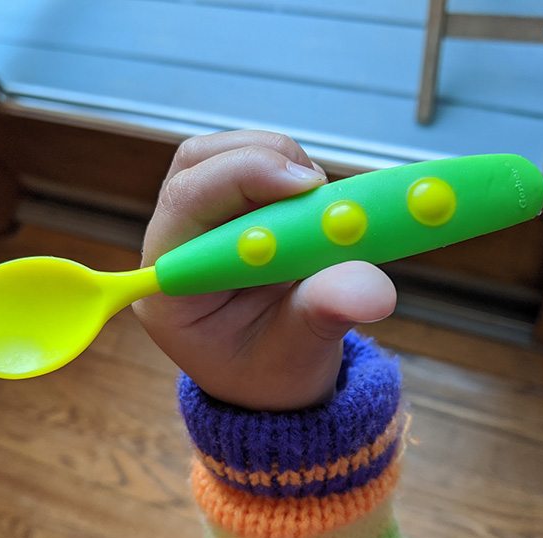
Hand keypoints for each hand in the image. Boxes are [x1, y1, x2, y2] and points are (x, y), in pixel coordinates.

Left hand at [133, 131, 396, 410]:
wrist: (272, 378)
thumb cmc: (270, 374)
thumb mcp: (298, 356)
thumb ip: (325, 315)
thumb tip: (372, 287)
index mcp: (170, 287)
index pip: (187, 201)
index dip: (245, 176)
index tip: (311, 187)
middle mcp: (177, 244)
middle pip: (200, 161)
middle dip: (265, 161)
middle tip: (322, 190)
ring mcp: (202, 221)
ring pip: (227, 152)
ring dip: (282, 164)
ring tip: (321, 212)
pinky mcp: (231, 209)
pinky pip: (256, 165)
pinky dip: (293, 174)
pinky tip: (315, 212)